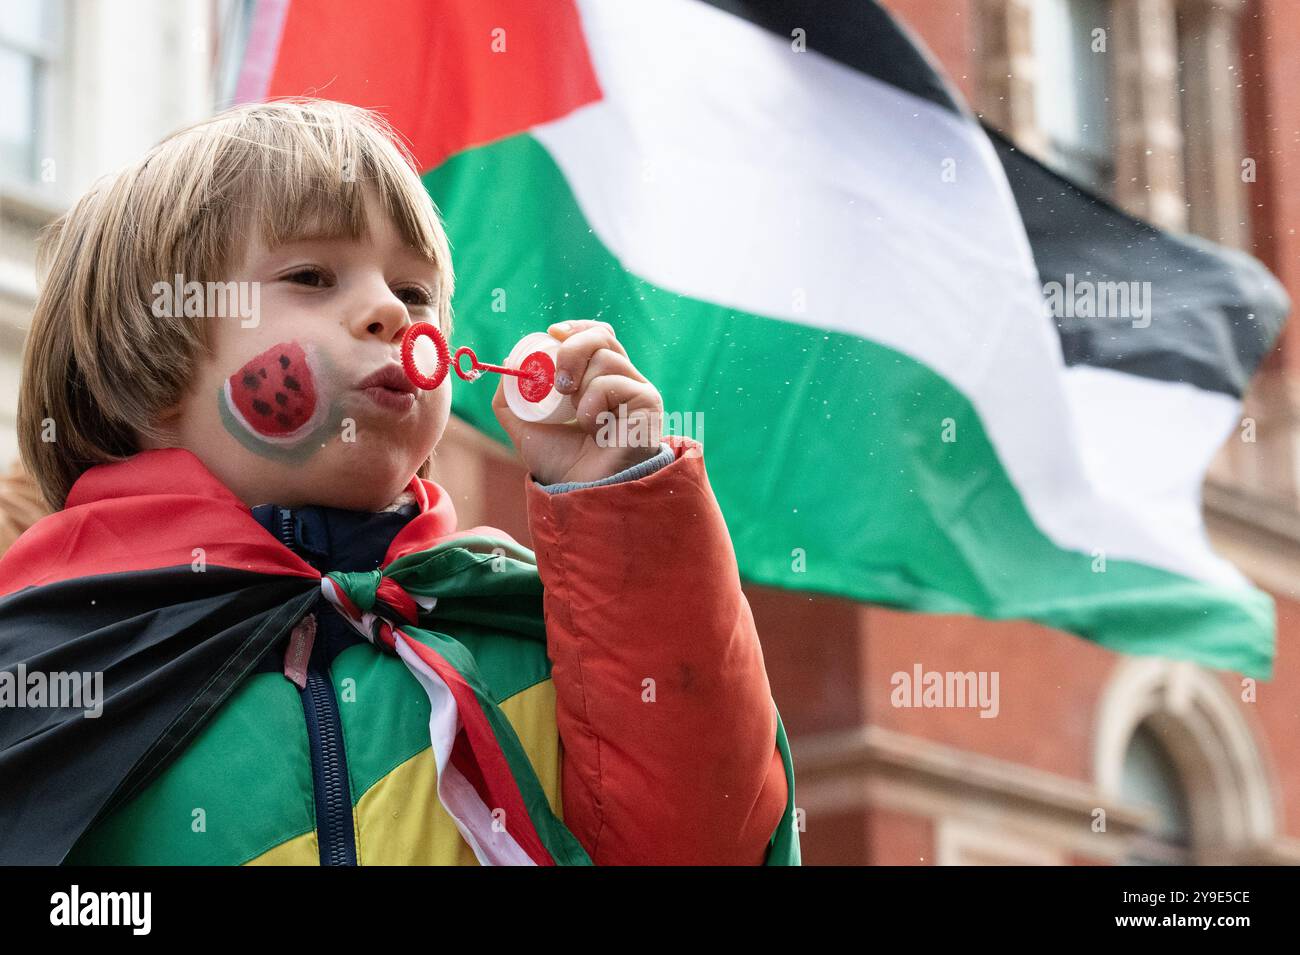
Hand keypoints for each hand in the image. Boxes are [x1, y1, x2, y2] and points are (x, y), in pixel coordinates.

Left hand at [492, 320, 664, 485]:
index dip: (577, 328)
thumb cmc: (563, 465)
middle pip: (603, 336)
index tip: (553, 333)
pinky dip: (592, 404)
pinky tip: (595, 429)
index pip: (598, 336)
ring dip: (580, 385)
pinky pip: (612, 383)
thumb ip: (512, 399)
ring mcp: (638, 390)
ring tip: (576, 416)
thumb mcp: (526, 427)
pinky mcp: (648, 402)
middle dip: (573, 348)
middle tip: (559, 382)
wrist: (584, 491)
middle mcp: (622, 381)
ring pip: (606, 359)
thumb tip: (510, 365)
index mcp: (600, 380)